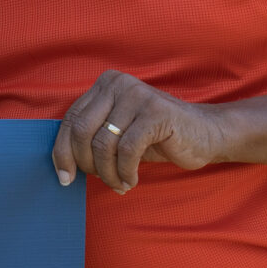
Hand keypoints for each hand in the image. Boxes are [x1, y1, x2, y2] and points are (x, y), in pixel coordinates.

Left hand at [52, 69, 228, 193]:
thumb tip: (61, 165)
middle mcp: (118, 84)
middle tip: (97, 180)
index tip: (64, 178)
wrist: (205, 134)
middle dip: (85, 164)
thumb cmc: (155, 137)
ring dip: (107, 173)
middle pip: (82, 131)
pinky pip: (127, 151)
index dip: (62, 152)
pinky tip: (131, 181)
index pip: (71, 120)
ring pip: (103, 144)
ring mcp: (138, 95)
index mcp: (104, 85)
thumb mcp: (117, 133)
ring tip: (118, 184)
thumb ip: (91, 137)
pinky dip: (125, 172)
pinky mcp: (155, 113)